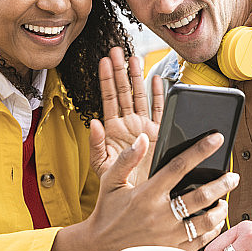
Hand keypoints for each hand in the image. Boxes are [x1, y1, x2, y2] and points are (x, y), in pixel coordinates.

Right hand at [83, 131, 238, 250]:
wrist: (97, 249)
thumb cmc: (106, 214)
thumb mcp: (110, 182)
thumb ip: (126, 159)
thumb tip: (143, 139)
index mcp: (146, 194)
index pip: (179, 167)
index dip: (200, 150)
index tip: (216, 139)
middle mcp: (159, 215)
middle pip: (200, 196)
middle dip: (222, 183)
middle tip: (232, 176)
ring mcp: (167, 236)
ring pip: (205, 221)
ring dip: (221, 209)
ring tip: (225, 200)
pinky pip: (200, 241)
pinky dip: (212, 231)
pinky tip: (215, 222)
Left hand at [89, 46, 163, 183]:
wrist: (137, 200)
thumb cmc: (116, 185)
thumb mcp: (101, 166)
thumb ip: (95, 145)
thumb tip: (92, 122)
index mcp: (112, 130)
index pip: (108, 99)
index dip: (105, 80)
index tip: (102, 61)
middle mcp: (128, 125)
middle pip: (123, 92)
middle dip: (120, 70)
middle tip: (117, 50)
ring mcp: (144, 128)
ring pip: (140, 96)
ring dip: (137, 77)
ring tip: (134, 57)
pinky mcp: (159, 134)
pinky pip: (159, 110)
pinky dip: (159, 95)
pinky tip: (156, 79)